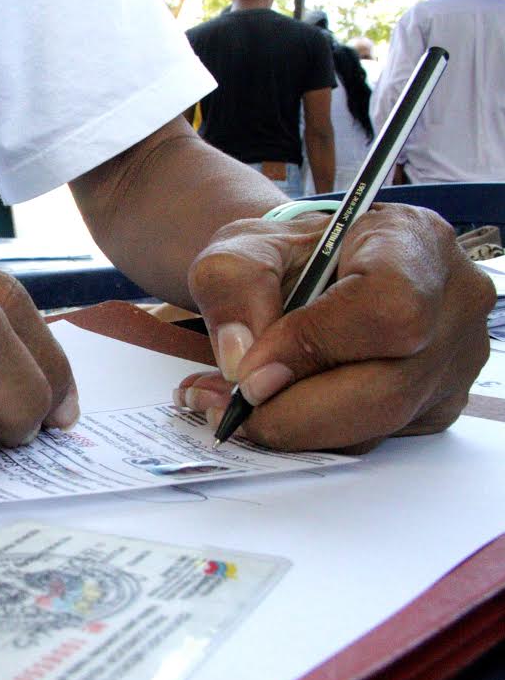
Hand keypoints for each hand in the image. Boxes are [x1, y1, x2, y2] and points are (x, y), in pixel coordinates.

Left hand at [175, 204, 494, 451]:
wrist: (298, 276)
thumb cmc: (282, 257)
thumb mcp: (238, 250)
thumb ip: (229, 288)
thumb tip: (240, 361)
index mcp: (414, 240)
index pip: (389, 307)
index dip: (316, 346)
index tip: (250, 366)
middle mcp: (453, 304)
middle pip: (389, 386)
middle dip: (293, 409)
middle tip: (227, 403)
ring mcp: (452, 362)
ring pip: (376, 425)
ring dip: (291, 426)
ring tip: (229, 404)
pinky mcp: (431, 407)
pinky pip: (369, 438)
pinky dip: (307, 434)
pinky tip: (266, 410)